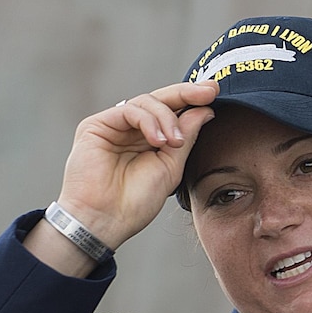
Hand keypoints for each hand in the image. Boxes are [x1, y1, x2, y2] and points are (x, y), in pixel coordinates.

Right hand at [25, 81, 217, 274]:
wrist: (105, 220)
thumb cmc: (135, 202)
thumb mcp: (171, 166)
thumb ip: (186, 136)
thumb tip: (205, 110)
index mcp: (149, 140)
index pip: (172, 111)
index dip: (192, 100)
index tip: (215, 93)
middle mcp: (131, 130)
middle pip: (160, 100)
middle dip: (186, 93)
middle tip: (209, 91)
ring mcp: (113, 126)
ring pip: (146, 102)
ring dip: (167, 118)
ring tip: (174, 142)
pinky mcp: (96, 126)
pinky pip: (129, 110)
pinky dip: (149, 121)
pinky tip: (159, 141)